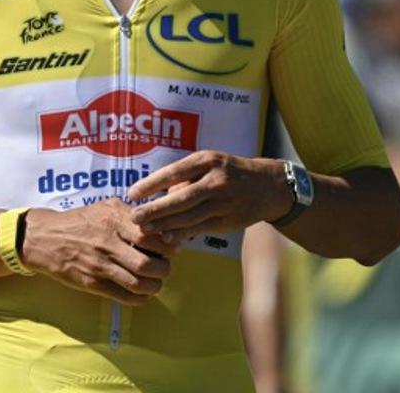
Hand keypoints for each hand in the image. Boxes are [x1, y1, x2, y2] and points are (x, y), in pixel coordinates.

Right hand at [20, 199, 173, 305]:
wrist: (44, 238)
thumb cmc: (81, 221)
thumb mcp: (106, 207)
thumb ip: (132, 214)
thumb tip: (161, 226)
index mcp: (114, 220)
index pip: (150, 235)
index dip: (167, 245)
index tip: (172, 248)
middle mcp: (108, 242)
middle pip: (148, 263)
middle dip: (164, 269)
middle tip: (165, 268)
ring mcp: (99, 265)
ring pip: (138, 283)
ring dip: (154, 286)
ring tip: (156, 282)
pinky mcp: (92, 283)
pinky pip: (123, 296)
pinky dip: (140, 299)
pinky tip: (143, 294)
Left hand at [127, 151, 289, 242]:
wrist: (267, 186)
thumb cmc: (229, 173)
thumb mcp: (210, 164)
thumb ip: (186, 178)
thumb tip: (159, 196)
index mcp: (208, 161)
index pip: (174, 172)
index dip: (152, 183)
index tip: (132, 193)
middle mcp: (216, 180)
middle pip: (181, 197)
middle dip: (155, 209)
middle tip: (134, 217)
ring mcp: (224, 201)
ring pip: (190, 216)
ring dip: (165, 225)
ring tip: (145, 231)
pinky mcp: (229, 220)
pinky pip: (201, 228)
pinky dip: (183, 234)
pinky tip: (168, 239)